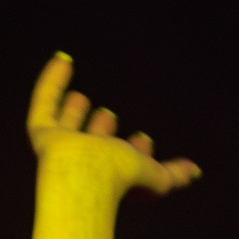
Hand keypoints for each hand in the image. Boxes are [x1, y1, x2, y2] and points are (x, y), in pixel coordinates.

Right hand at [26, 54, 201, 197]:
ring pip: (65, 128)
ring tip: (80, 98)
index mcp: (111, 175)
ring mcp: (61, 148)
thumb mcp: (156, 176)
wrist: (86, 177)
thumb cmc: (120, 178)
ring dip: (72, 113)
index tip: (146, 138)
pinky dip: (51, 81)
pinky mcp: (42, 133)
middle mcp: (85, 161)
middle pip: (91, 145)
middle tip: (108, 116)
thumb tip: (196, 171)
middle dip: (101, 132)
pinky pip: (44, 103)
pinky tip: (63, 60)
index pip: (123, 162)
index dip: (135, 151)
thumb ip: (173, 174)